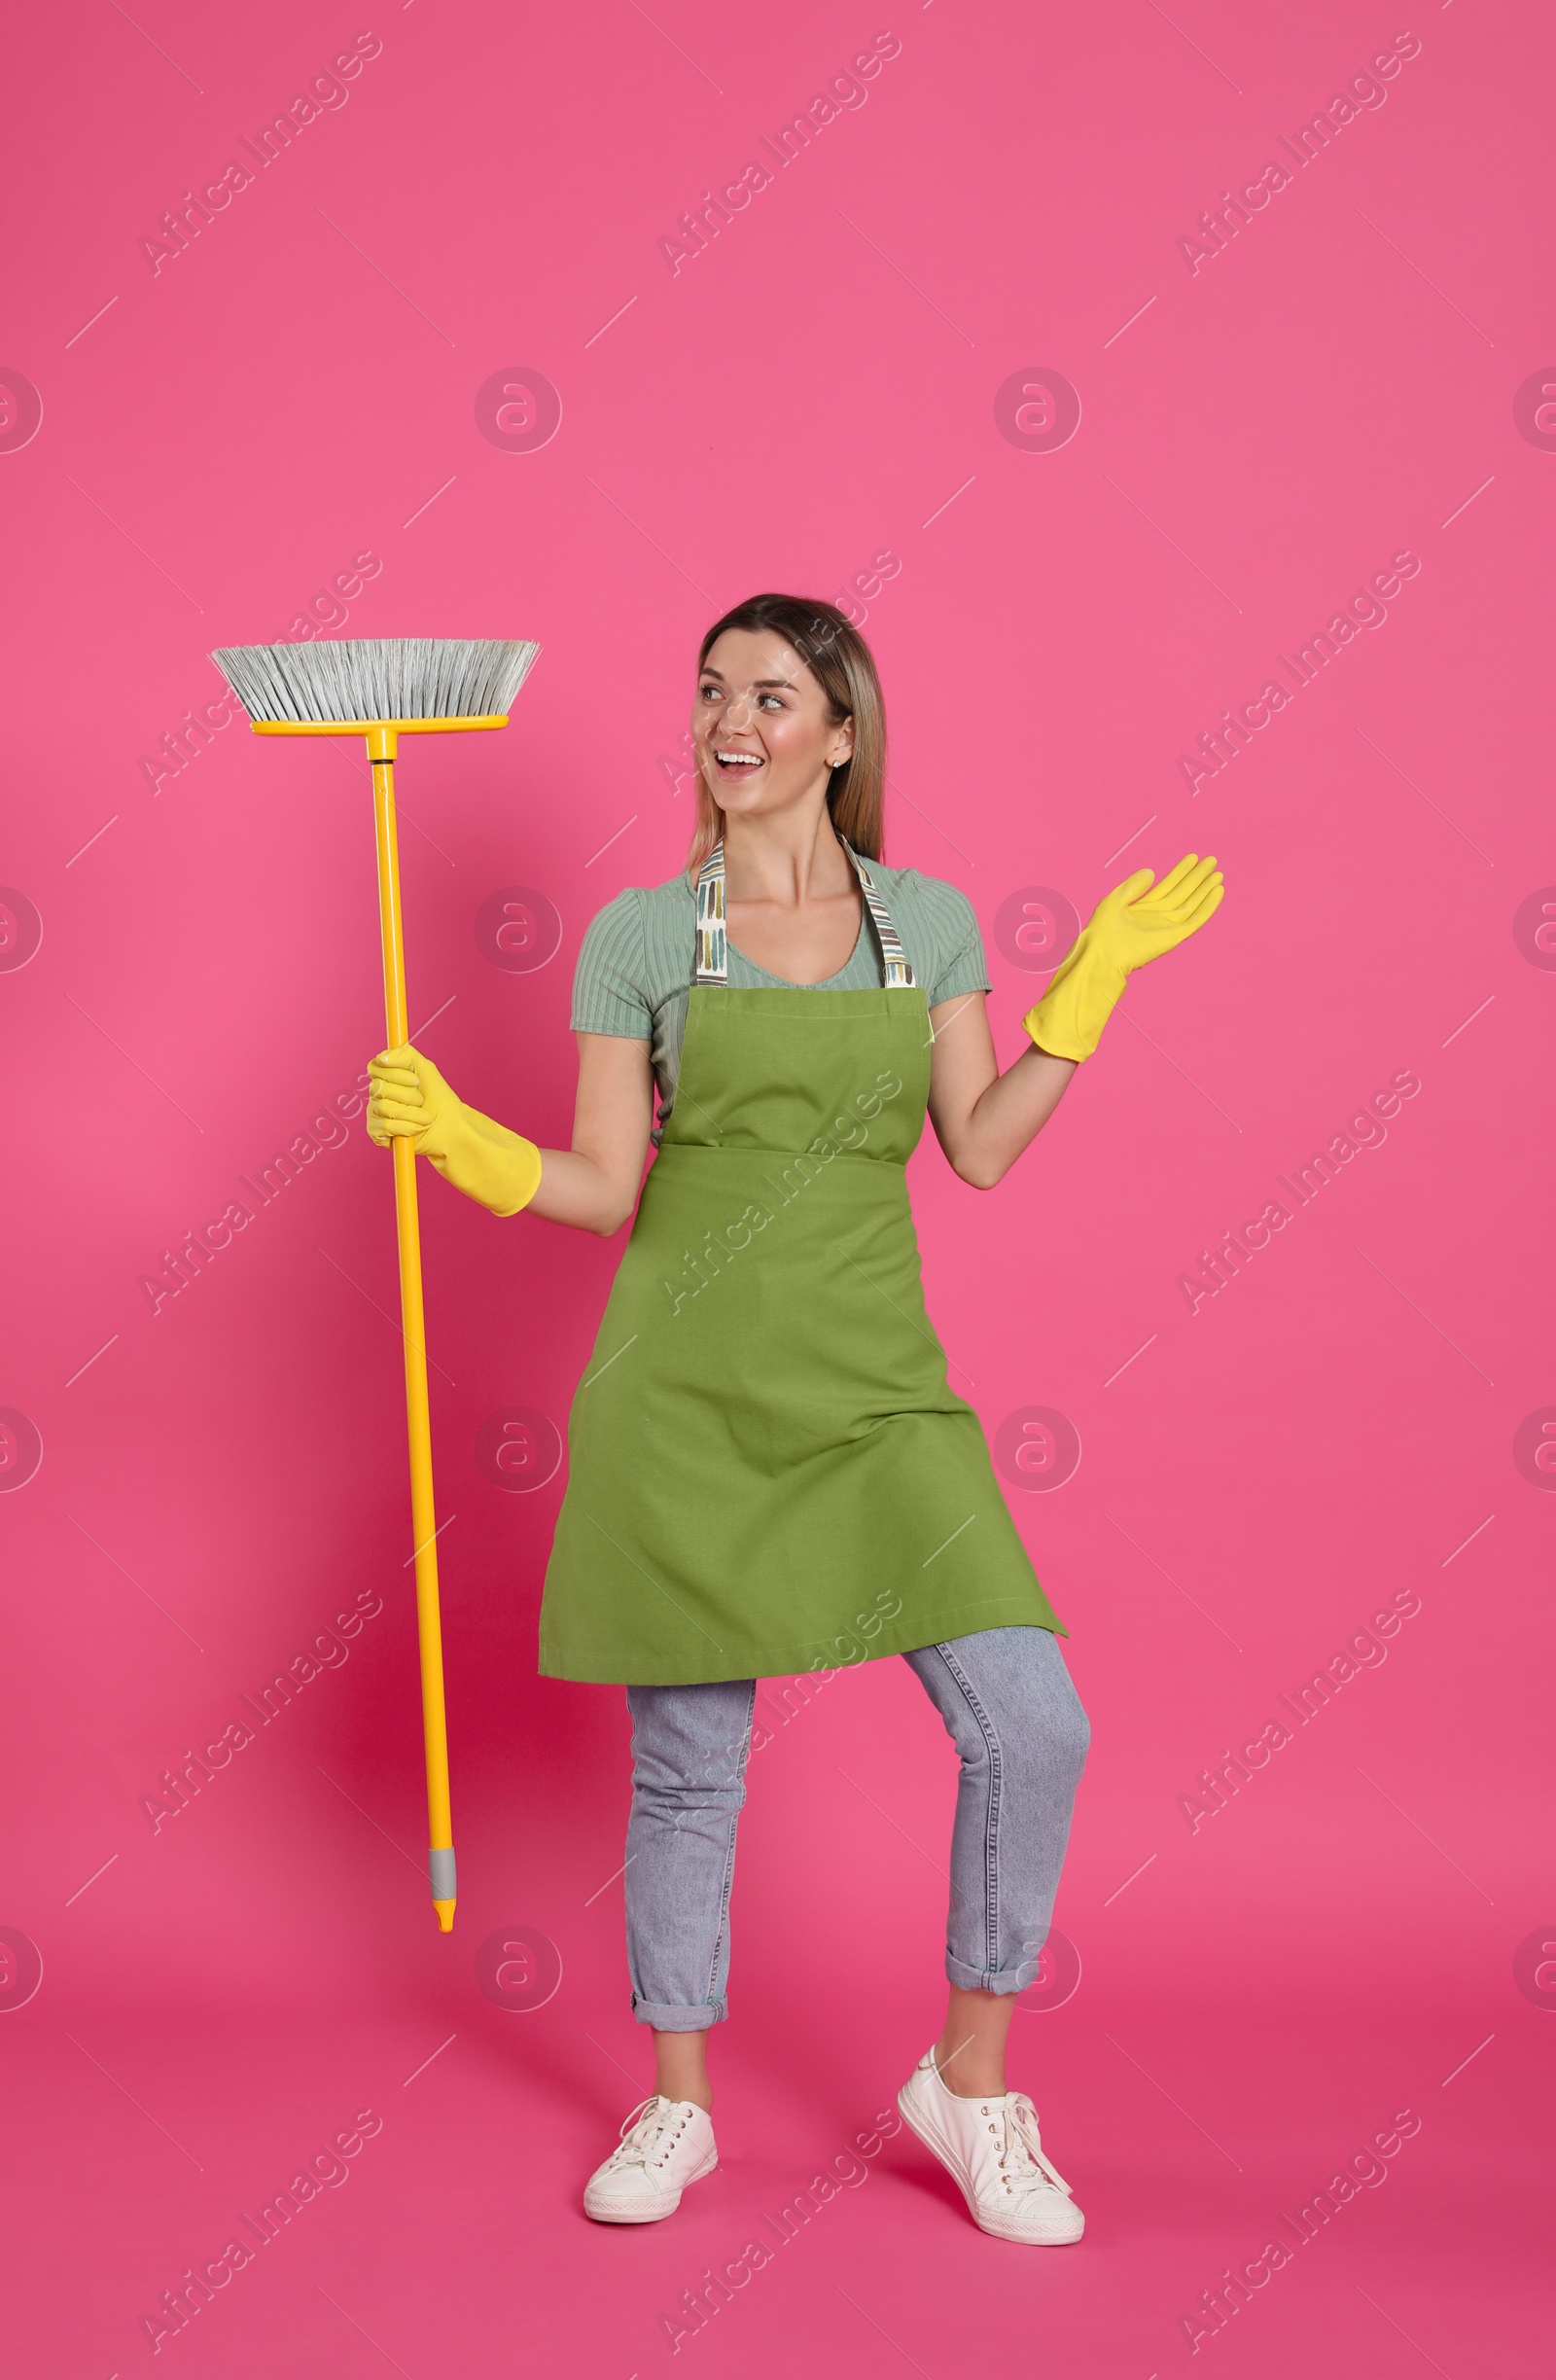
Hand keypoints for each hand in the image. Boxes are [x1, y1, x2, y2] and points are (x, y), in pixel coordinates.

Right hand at [365, 1043, 541, 1216]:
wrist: (450, 1127)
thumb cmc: (438, 1098)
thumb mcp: (426, 1069)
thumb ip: (405, 1055)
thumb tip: (381, 1057)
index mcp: (385, 1077)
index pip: (375, 1067)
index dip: (396, 1074)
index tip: (417, 1081)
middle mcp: (377, 1093)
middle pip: (379, 1087)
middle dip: (408, 1095)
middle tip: (422, 1100)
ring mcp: (374, 1112)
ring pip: (384, 1107)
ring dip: (411, 1113)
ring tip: (424, 1117)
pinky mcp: (376, 1132)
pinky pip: (386, 1126)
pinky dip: (408, 1127)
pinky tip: (417, 1129)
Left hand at [1079, 853, 1223, 977]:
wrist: (1103, 955)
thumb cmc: (1102, 931)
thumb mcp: (1114, 900)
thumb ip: (1133, 885)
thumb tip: (1152, 871)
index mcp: (1144, 907)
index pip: (1168, 885)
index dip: (1181, 871)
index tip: (1193, 857)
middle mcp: (1158, 916)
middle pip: (1183, 892)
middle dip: (1197, 877)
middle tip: (1212, 860)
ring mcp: (1168, 926)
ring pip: (1192, 903)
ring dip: (1205, 889)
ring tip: (1218, 873)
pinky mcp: (1175, 936)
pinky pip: (1196, 919)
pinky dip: (1209, 906)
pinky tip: (1218, 891)